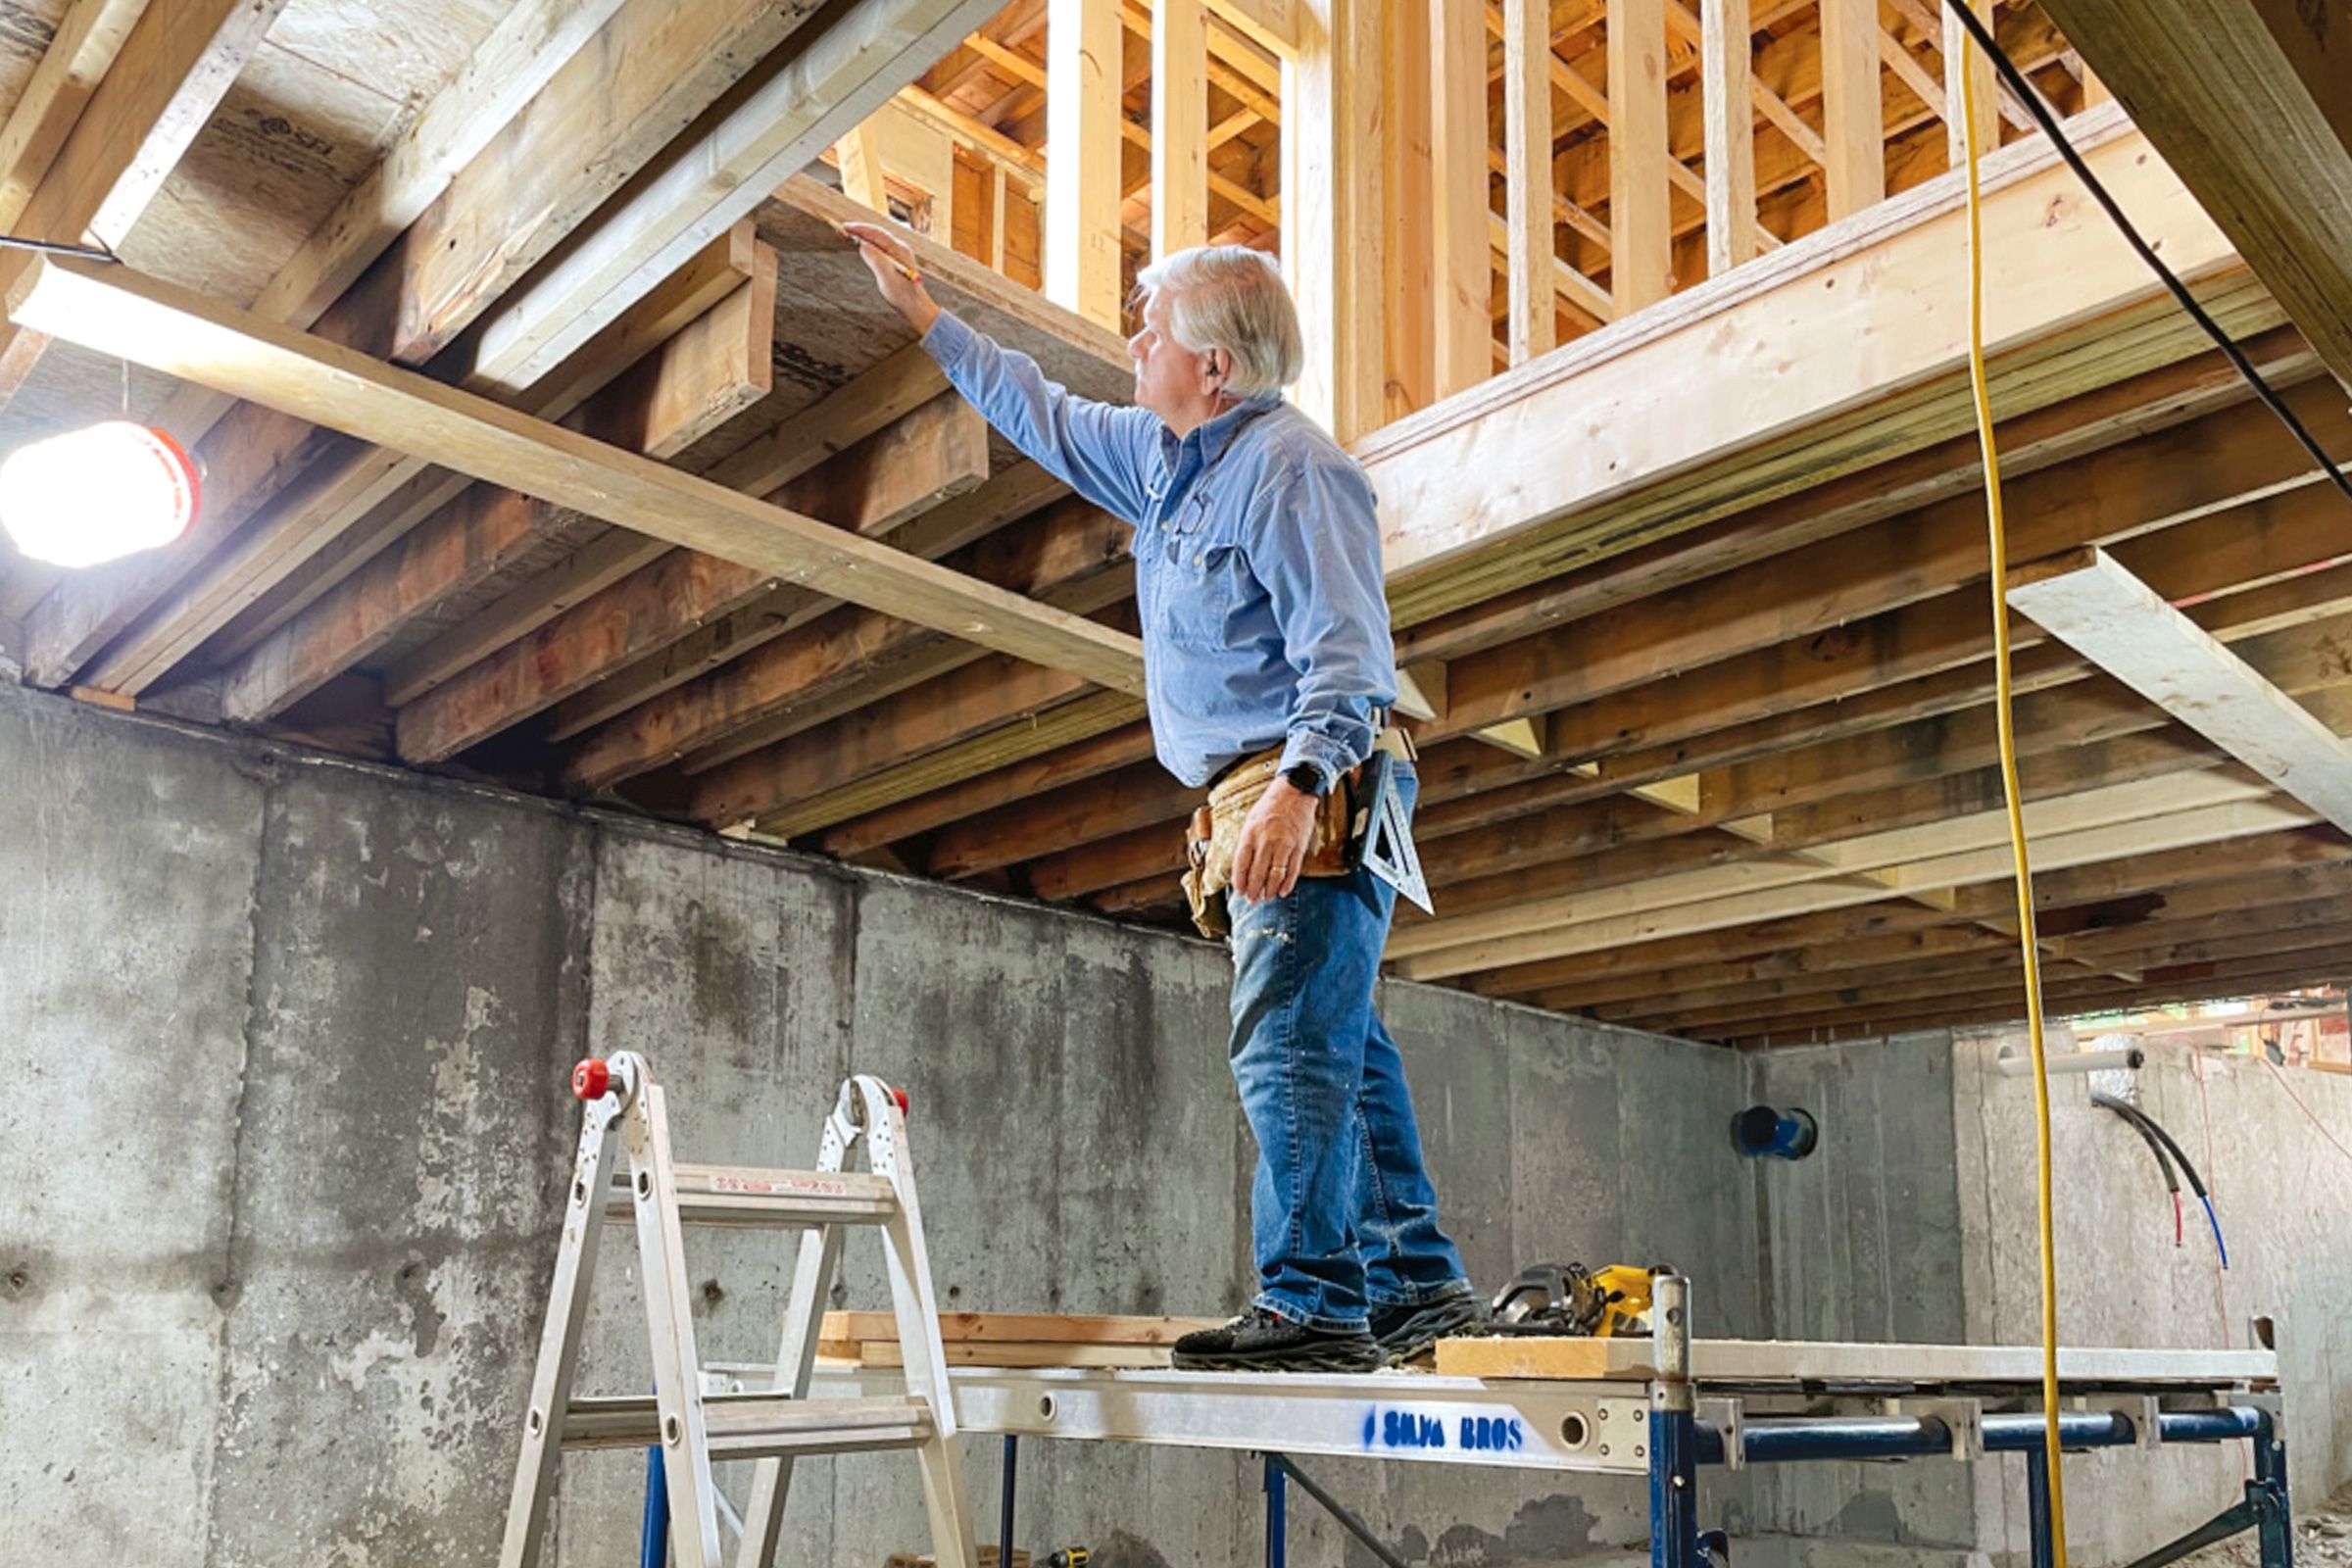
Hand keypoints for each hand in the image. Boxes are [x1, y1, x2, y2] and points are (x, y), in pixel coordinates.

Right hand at [839, 220, 940, 334]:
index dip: (860, 229)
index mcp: (899, 250)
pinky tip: (859, 245)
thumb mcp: (887, 279)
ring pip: (877, 239)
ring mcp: (898, 253)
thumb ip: (876, 261)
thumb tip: (862, 245)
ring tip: (846, 234)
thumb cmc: (902, 295)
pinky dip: (867, 244)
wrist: (915, 306)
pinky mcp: (895, 259)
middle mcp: (900, 248)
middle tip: (842, 229)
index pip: (877, 234)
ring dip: (862, 235)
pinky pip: (879, 246)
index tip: (846, 227)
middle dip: (859, 230)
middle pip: (877, 234)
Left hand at [1232, 779, 1320, 902]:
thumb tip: (1242, 865)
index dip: (1240, 881)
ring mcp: (1283, 845)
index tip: (1239, 891)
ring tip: (1266, 897)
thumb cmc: (1271, 806)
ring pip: (1275, 875)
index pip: (1241, 864)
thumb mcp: (1251, 821)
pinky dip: (1287, 883)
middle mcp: (1265, 842)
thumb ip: (1247, 843)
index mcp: (1250, 835)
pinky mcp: (1299, 847)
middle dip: (1253, 890)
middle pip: (1257, 873)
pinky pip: (1292, 870)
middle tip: (1252, 900)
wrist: (1294, 791)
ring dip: (1269, 890)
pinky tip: (1282, 891)